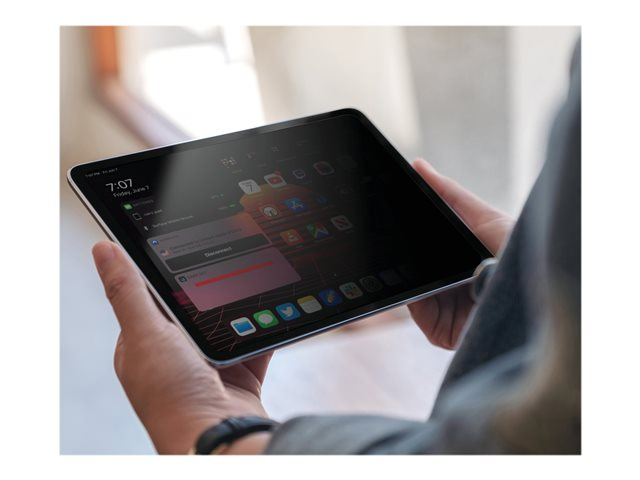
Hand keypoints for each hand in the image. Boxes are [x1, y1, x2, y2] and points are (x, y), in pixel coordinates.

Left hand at [92, 241, 271, 453]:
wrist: (219, 438)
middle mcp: (174, 356)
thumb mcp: (145, 334)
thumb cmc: (172, 397)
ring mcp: (208, 367)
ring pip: (224, 324)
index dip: (162, 275)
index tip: (180, 249)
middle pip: (192, 308)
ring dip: (236, 310)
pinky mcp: (239, 375)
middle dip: (207, 292)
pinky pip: (253, 342)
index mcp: (142, 346)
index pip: (149, 298)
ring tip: (248, 286)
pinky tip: (268, 314)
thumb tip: (103, 250)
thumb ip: (128, 291)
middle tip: (223, 265)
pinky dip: (261, 329)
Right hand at [407, 159, 513, 349]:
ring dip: (414, 276)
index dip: (412, 230)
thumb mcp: (486, 218)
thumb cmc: (523, 256)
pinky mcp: (443, 331)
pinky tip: (429, 284)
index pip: (427, 245)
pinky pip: (419, 311)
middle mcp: (452, 286)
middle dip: (409, 252)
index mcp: (460, 260)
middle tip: (400, 233)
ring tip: (428, 263)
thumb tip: (418, 167)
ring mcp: (447, 311)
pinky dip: (418, 298)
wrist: (539, 296)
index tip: (396, 208)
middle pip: (417, 268)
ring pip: (414, 289)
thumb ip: (450, 194)